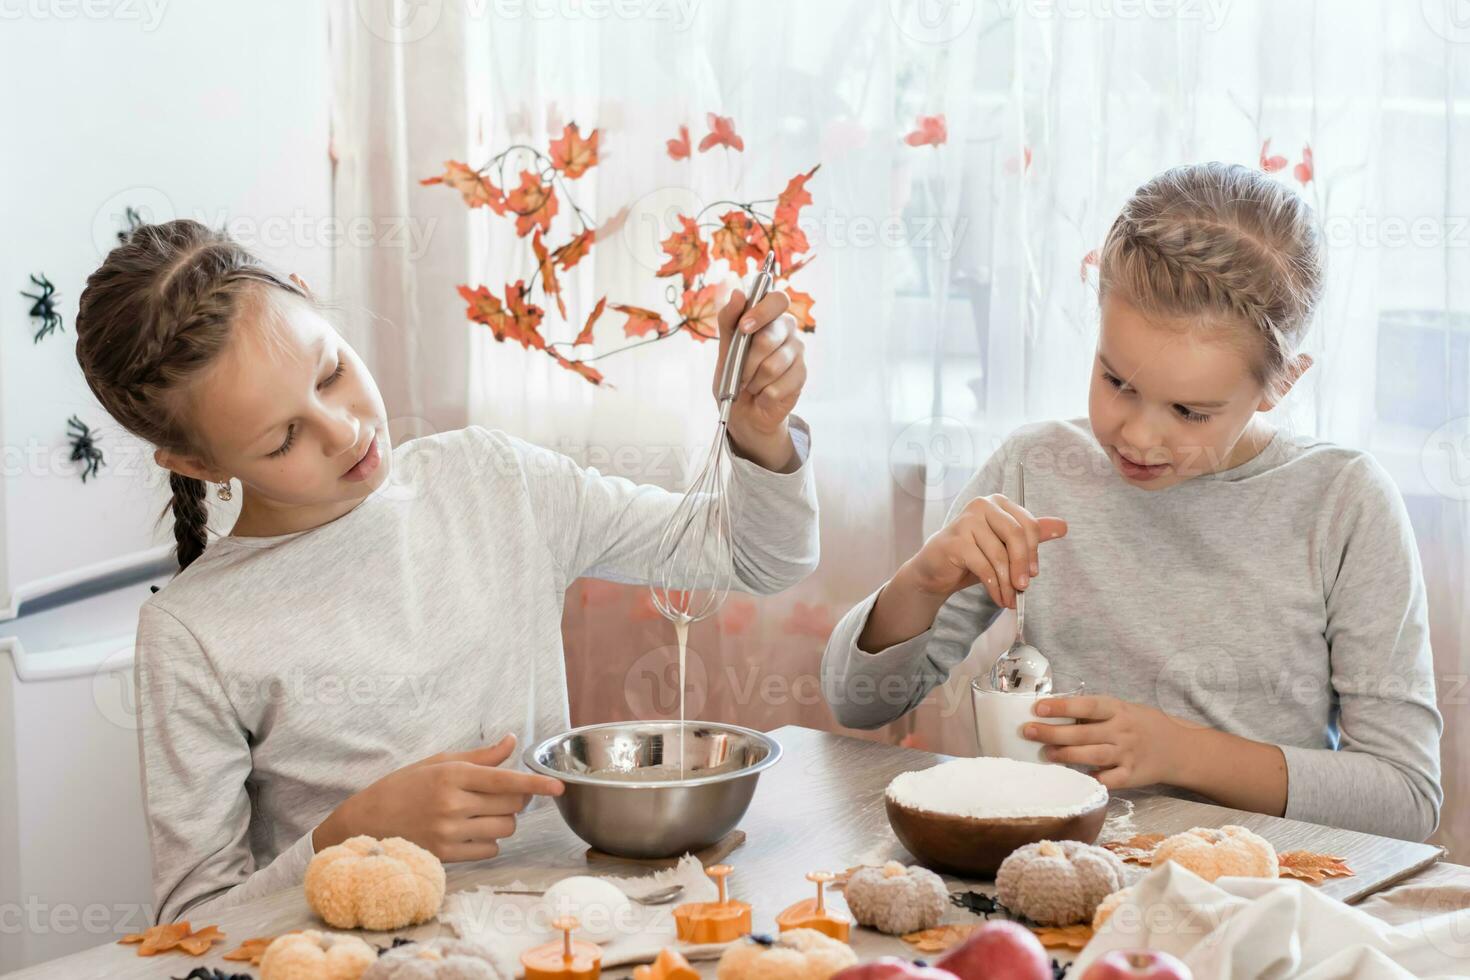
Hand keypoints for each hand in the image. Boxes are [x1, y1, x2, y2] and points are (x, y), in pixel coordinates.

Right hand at [313, 734, 563, 862]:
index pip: (505, 780)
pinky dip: (489, 841)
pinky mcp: (445, 855)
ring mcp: (448, 832)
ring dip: (503, 821)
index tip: (558, 786)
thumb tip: (512, 741)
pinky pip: (489, 849)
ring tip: (481, 813)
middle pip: (512, 806)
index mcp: (452, 775)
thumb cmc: (402, 787)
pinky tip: (470, 831)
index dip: (535, 784)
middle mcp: (452, 803)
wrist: (365, 822)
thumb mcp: (437, 762)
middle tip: (500, 795)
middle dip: (516, 800)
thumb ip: (479, 756)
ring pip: (505, 829)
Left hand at [713, 288, 805, 470]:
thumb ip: (729, 320)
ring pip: (772, 365)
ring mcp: (797, 352)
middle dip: (747, 361)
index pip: (777, 299)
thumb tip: (738, 293)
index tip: (743, 329)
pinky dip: (763, 394)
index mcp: (770, 316)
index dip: (761, 312)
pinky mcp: (801, 375)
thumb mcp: (724, 347)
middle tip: (739, 373)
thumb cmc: (734, 375)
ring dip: (753, 381)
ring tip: (751, 384)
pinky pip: (778, 386)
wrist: (743, 410)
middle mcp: (788, 330)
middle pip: (769, 338)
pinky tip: (763, 394)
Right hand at [900, 494, 1066, 607]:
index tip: (1034, 574)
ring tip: (1009, 600)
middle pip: (1015, 534)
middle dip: (1022, 565)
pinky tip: (997, 597)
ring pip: (999, 554)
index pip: (1027, 524)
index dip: (1033, 552)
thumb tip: (1063, 526)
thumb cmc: (974, 555)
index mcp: (998, 502)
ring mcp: (966, 521)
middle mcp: (982, 505)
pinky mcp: (954, 540)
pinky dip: (994, 586)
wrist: (937, 569)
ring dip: (1007, 583)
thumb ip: (1031, 535)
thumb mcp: (1005, 546)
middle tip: (1024, 588)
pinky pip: (983, 566)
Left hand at [1023, 695, 1204, 789]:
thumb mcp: (1122, 709)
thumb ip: (1094, 713)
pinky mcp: (1132, 775)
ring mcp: (1128, 754)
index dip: (1062, 707)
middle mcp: (1122, 731)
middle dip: (1052, 732)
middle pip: (1083, 733)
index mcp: (1118, 709)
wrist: (1179, 748)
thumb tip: (1054, 712)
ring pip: (1092, 756)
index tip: (1038, 708)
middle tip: (1028, 731)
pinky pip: (1109, 780)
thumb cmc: (1140, 724)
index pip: (1086, 706)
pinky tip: (1075, 777)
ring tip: (1044, 753)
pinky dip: (1092, 779)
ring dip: (1065, 755)